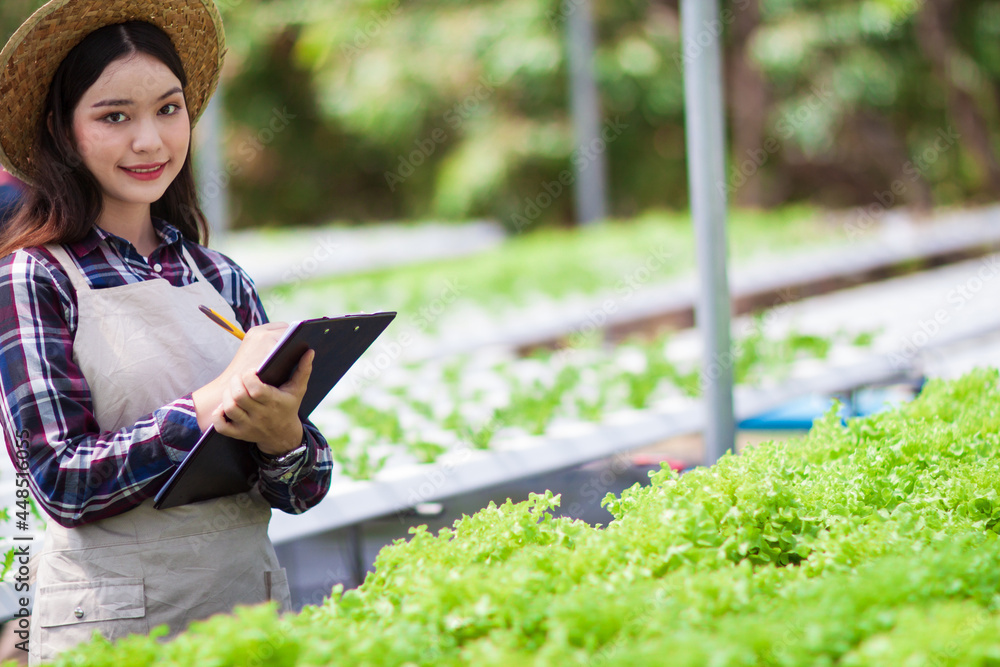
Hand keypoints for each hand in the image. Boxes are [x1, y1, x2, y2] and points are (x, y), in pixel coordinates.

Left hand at [191, 323, 312, 453]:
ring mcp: (248, 425)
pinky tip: (224, 406)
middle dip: (235, 382)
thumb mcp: (298, 390)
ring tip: (233, 389)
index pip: (256, 390)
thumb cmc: (288, 407)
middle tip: (239, 377)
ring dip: (227, 395)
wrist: (283, 436)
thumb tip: (310, 351)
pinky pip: (221, 426)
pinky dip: (218, 415)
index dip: (249, 377)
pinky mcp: (239, 433)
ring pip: (229, 408)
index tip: (252, 371)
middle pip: (239, 397)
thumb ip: (303, 370)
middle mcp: (261, 415)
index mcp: (274, 402)